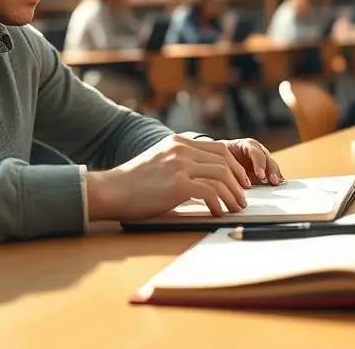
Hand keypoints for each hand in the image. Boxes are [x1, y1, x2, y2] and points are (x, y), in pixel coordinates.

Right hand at [86, 134, 252, 221]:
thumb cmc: (132, 182)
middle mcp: (182, 149)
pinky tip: (218, 212)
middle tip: (243, 196)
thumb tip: (203, 178)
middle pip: (224, 162)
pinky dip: (219, 203)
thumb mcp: (159, 161)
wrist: (111, 190)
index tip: (240, 180)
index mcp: (178, 142)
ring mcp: (180, 165)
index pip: (218, 149)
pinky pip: (211, 192)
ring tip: (235, 207)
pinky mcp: (178, 183)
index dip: (234, 166)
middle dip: (238, 181)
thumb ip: (180, 163)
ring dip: (233, 195)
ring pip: (221, 176)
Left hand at [204, 136, 283, 185]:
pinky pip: (272, 173)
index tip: (260, 175)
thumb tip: (227, 177)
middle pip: (267, 158)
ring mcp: (262, 160)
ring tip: (276, 184)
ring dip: (275, 175)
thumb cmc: (220, 156)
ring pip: (271, 166)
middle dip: (271, 170)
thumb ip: (226, 165)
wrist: (220, 159)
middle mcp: (256, 151)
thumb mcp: (221, 157)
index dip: (259, 162)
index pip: (255, 151)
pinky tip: (277, 187)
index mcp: (246, 145)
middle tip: (272, 181)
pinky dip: (275, 179)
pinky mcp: (264, 170)